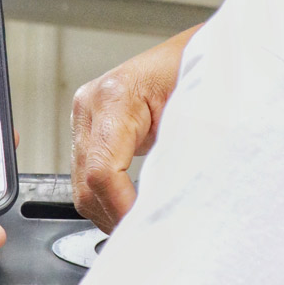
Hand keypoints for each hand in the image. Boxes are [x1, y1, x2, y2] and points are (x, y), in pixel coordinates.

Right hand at [70, 24, 202, 231]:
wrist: (201, 49)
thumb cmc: (202, 69)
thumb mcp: (198, 111)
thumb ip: (181, 155)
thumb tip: (171, 205)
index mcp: (115, 96)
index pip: (102, 170)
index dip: (122, 208)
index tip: (145, 227)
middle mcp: (91, 104)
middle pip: (85, 183)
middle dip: (115, 216)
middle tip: (148, 235)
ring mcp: (86, 116)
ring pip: (81, 185)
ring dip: (110, 211)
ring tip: (142, 224)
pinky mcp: (91, 128)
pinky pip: (89, 174)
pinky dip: (109, 197)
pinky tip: (132, 206)